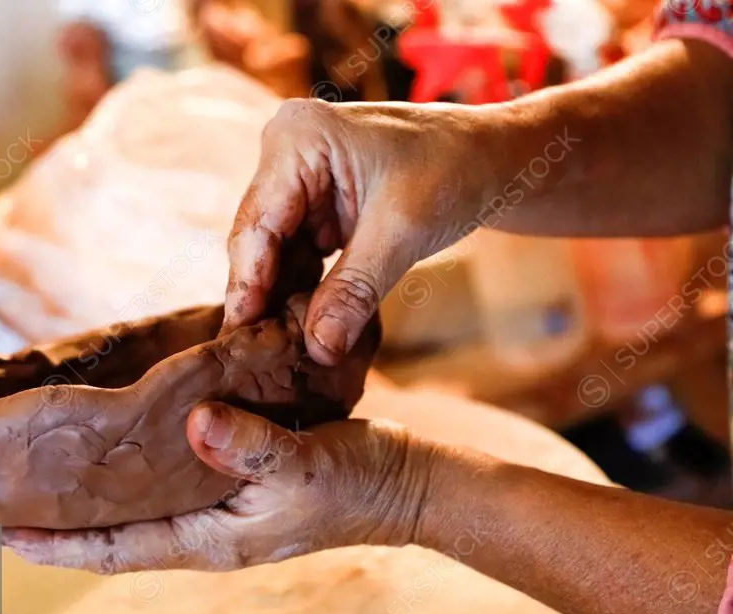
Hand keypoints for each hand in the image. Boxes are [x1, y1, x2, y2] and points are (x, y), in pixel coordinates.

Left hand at [1, 401, 439, 572]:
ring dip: (85, 502)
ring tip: (36, 478)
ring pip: (132, 512)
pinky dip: (126, 475)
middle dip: (56, 527)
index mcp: (210, 540)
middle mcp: (200, 531)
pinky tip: (110, 448)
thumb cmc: (355, 482)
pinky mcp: (225, 485)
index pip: (116, 551)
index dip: (57, 547)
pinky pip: (161, 485)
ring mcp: (211, 511)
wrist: (398, 482)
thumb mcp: (306, 465)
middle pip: (112, 537)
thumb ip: (253, 446)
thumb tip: (198, 423)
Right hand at [223, 99, 495, 364]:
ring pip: (275, 250)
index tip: (242, 334)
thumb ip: (354, 291)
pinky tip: (302, 326)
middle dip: (262, 294)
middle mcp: (285, 151)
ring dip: (280, 296)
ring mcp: (298, 177)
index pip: (258, 222)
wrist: (494, 157)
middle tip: (254, 353)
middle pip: (258, 237)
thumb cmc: (456, 170)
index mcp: (297, 138)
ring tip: (275, 349)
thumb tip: (318, 349)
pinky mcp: (315, 203)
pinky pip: (297, 252)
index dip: (248, 282)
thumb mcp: (403, 233)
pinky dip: (303, 287)